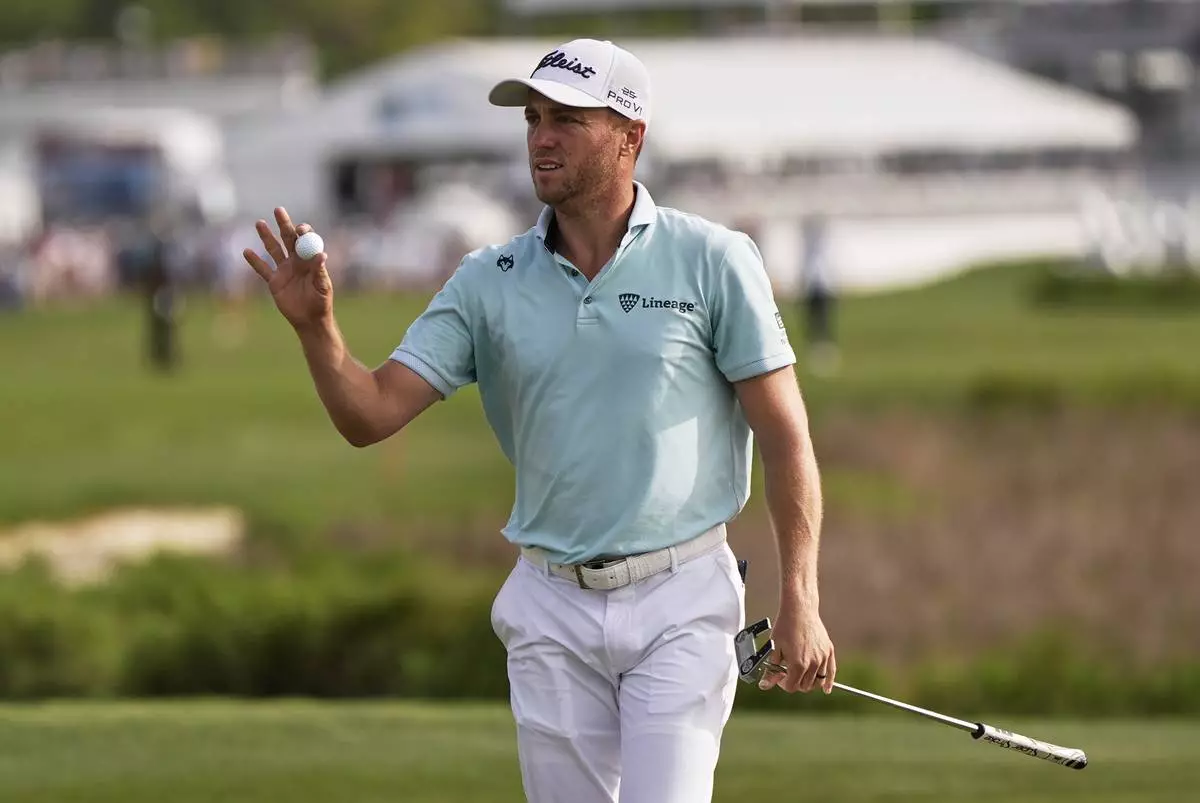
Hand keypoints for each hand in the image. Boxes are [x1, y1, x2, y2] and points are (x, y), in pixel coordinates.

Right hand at [244, 208, 331, 329]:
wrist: (310, 320)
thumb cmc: (321, 302)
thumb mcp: (322, 286)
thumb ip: (320, 270)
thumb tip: (322, 254)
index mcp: (309, 260)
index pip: (306, 240)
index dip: (303, 232)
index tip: (300, 228)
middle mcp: (296, 261)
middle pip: (288, 239)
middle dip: (284, 224)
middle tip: (278, 209)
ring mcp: (284, 270)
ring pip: (273, 249)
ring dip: (266, 236)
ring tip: (259, 222)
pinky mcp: (274, 282)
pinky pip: (263, 269)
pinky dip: (254, 261)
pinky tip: (246, 251)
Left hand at [758, 604, 835, 693]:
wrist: (799, 610)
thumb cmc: (785, 626)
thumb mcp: (773, 649)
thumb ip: (771, 670)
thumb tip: (765, 685)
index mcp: (798, 664)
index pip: (792, 687)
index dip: (783, 683)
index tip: (779, 676)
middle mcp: (813, 663)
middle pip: (804, 686)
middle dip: (795, 683)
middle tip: (788, 673)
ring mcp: (822, 657)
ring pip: (817, 681)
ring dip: (808, 682)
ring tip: (801, 676)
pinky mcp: (828, 651)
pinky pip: (831, 671)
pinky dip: (828, 682)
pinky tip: (826, 689)